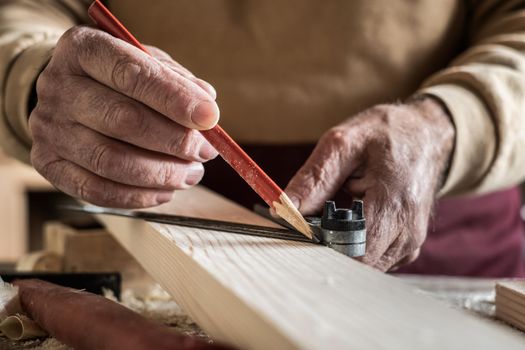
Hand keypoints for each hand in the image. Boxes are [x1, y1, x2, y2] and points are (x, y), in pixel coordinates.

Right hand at [30, 26, 219, 207]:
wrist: (67, 95)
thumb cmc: (117, 78)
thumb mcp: (145, 62)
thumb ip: (175, 79)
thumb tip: (206, 105)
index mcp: (83, 49)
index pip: (131, 73)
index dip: (174, 98)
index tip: (210, 117)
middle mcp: (58, 87)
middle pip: (123, 120)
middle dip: (175, 141)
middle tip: (205, 152)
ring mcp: (49, 128)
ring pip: (112, 161)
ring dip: (162, 174)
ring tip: (191, 173)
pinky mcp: (49, 164)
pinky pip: (96, 190)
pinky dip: (138, 197)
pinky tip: (165, 191)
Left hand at [285, 97, 454, 270]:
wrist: (426, 134)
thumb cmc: (386, 134)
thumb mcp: (344, 143)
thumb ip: (314, 178)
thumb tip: (283, 211)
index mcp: (393, 205)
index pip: (350, 251)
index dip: (318, 244)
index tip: (298, 227)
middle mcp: (407, 232)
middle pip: (354, 263)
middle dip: (325, 245)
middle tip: (313, 216)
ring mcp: (410, 244)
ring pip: (361, 265)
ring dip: (339, 245)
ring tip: (336, 212)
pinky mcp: (406, 247)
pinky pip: (372, 260)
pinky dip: (353, 245)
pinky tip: (350, 220)